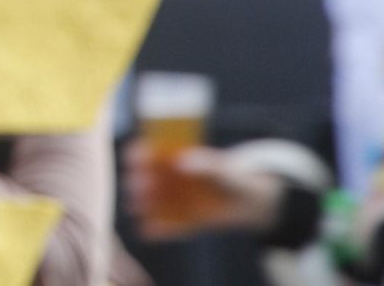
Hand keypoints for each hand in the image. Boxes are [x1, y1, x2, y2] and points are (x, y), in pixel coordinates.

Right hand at [123, 141, 285, 240]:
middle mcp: (162, 178)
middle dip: (137, 183)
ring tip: (140, 211)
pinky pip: (163, 226)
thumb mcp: (223, 169)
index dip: (137, 155)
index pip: (143, 152)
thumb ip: (205, 165)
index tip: (136, 160)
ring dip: (141, 206)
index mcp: (169, 157)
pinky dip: (156, 229)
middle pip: (140, 178)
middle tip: (141, 188)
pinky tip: (150, 232)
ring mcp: (168, 200)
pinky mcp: (177, 221)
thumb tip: (181, 163)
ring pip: (147, 203)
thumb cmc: (231, 177)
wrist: (246, 202)